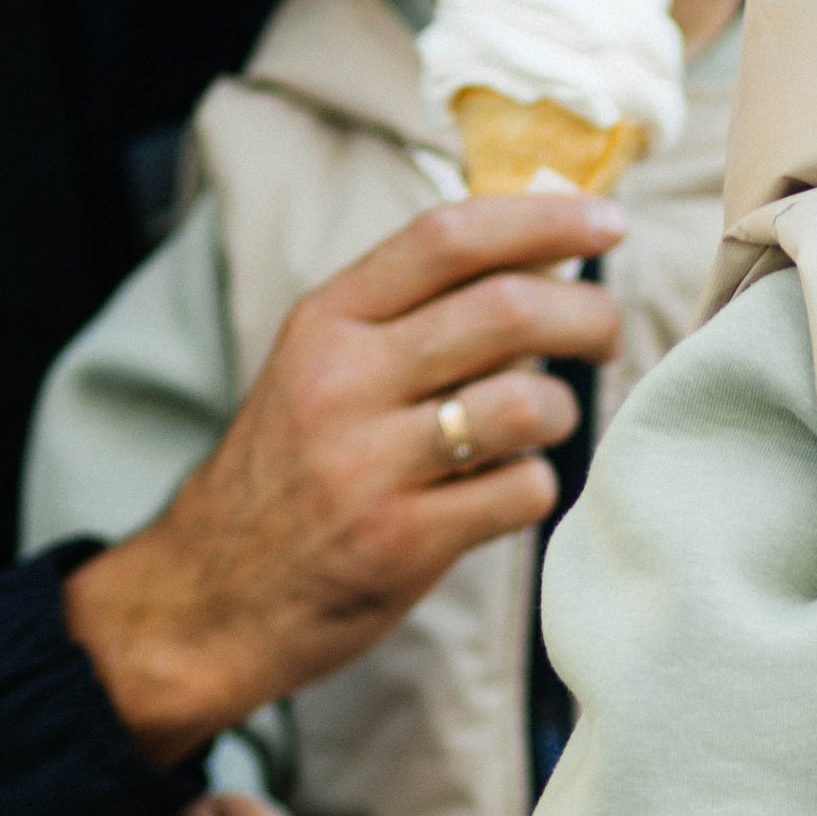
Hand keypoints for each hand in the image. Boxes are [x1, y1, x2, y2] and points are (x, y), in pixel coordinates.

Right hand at [62, 192, 627, 762]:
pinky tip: (508, 490)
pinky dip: (536, 486)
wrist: (209, 596)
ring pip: (524, 403)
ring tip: (543, 425)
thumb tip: (540, 266)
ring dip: (561, 411)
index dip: (543, 219)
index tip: (607, 222)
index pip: (448, 237)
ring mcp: (370, 464)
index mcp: (326, 322)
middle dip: (587, 316)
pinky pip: (520, 492)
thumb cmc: (289, 473)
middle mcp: (343, 381)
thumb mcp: (316, 369)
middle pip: (507, 311)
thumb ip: (406, 318)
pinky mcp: (402, 541)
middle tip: (605, 336)